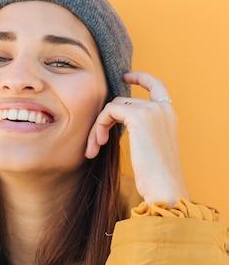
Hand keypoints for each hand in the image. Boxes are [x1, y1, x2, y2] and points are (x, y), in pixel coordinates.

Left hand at [85, 71, 189, 205]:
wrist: (165, 188)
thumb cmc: (156, 177)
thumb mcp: (151, 147)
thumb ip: (141, 130)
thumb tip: (115, 119)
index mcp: (169, 115)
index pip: (157, 86)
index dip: (140, 77)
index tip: (125, 77)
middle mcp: (163, 109)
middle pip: (123, 101)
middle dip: (104, 120)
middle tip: (96, 143)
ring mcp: (152, 110)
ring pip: (112, 107)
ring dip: (98, 126)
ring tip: (95, 147)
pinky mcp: (139, 117)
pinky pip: (108, 111)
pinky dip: (99, 126)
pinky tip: (99, 144)